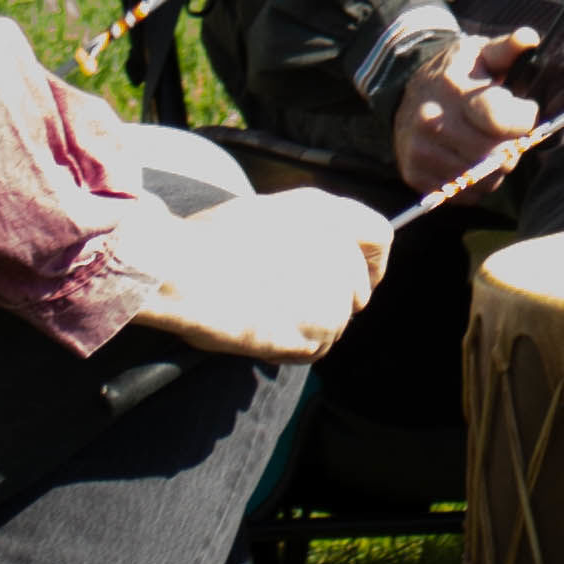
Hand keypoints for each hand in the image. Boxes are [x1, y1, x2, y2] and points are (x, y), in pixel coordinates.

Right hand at [112, 185, 393, 360]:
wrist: (185, 271)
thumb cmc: (209, 242)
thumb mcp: (267, 216)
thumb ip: (307, 232)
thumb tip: (317, 259)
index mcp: (327, 214)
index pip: (378, 236)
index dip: (371, 260)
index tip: (359, 276)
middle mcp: (340, 251)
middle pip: (358, 289)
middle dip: (331, 301)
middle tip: (287, 304)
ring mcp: (333, 293)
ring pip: (334, 323)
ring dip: (307, 326)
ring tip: (262, 314)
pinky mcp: (318, 332)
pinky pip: (314, 349)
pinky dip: (293, 348)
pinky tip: (260, 330)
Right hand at [388, 27, 540, 199]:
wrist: (408, 91)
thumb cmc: (458, 72)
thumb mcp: (480, 52)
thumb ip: (507, 47)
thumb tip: (530, 38)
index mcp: (452, 88)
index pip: (501, 120)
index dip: (524, 119)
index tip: (525, 110)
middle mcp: (432, 121)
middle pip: (496, 155)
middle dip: (514, 146)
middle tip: (510, 133)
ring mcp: (421, 150)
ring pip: (483, 178)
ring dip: (497, 168)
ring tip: (492, 145)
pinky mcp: (415, 174)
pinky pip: (463, 194)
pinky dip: (477, 184)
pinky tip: (473, 160)